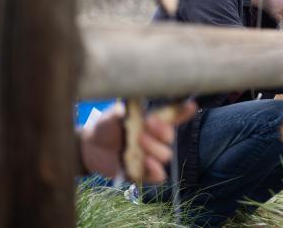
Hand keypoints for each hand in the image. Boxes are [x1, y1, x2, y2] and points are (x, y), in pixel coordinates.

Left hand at [79, 101, 196, 182]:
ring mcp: (151, 156)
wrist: (92, 149)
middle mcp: (155, 139)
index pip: (173, 117)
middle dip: (162, 131)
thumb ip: (117, 113)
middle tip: (148, 123)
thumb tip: (122, 110)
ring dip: (155, 148)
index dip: (184, 112)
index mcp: (152, 121)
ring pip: (165, 155)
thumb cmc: (105, 128)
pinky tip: (147, 161)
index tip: (191, 106)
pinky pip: (159, 176)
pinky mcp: (144, 173)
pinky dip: (156, 170)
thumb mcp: (110, 117)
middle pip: (170, 137)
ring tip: (139, 141)